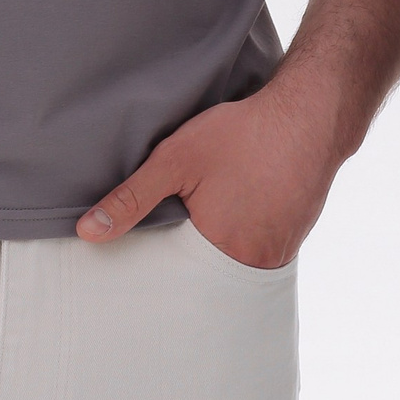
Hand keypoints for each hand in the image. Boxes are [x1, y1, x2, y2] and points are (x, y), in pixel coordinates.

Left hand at [76, 74, 343, 269]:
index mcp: (224, 254)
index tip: (147, 267)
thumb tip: (88, 232)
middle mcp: (258, 262)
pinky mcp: (297, 232)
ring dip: (218, 252)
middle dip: (190, 269)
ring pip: (237, 265)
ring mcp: (282, 250)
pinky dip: (245, 237)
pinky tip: (238, 210)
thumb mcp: (177, 159)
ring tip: (206, 226)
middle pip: (210, 281)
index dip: (162, 274)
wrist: (312, 114)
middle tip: (174, 244)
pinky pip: (262, 249)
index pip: (180, 286)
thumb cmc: (244, 135)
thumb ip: (131, 198)